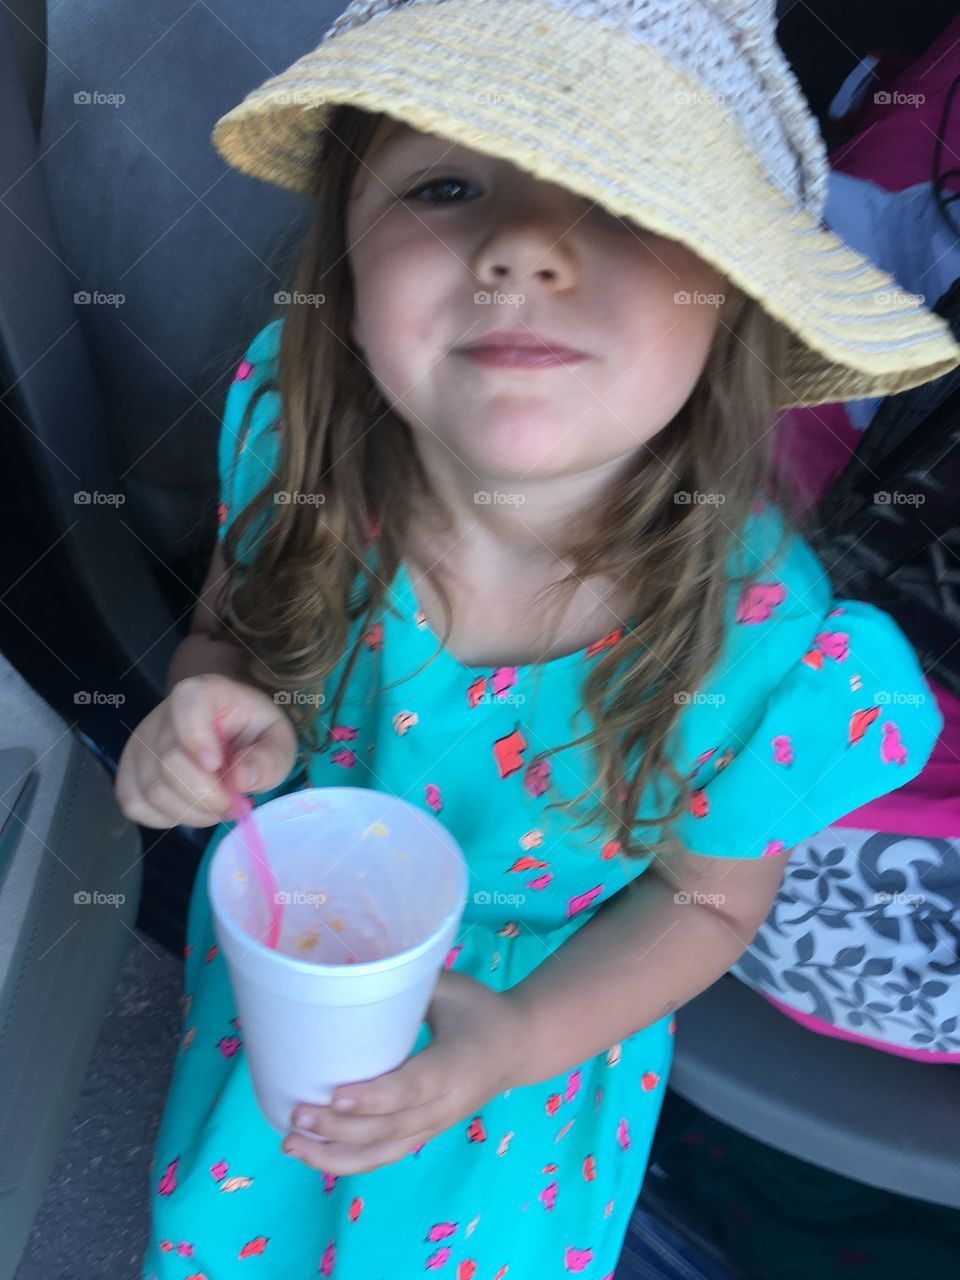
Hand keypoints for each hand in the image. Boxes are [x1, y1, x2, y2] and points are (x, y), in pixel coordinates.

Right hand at [114, 673, 297, 828]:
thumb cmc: (252, 732)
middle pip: (169, 763)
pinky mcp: (128, 772)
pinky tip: (191, 808)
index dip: (198, 739)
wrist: (226, 729)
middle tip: (234, 803)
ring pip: (153, 791)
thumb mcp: (277, 739)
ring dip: (192, 812)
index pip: (187, 707)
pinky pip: (137, 805)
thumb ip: (270, 758)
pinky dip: (167, 818)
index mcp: (201, 693)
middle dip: (207, 795)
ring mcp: (139, 744)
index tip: (218, 765)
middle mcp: (162, 715)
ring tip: (218, 806)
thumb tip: (243, 780)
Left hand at [281, 970, 520, 1174]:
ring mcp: (434, 1126)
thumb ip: (409, 982)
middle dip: (340, 1129)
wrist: (519, 1047)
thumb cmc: (479, 1009)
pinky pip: (386, 1156)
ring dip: (336, 1155)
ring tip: (291, 1145)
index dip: (374, 1097)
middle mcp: (445, 1105)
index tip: (335, 1094)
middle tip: (297, 1115)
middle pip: (390, 1129)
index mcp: (455, 1065)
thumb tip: (352, 969)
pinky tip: (314, 1154)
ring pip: (384, 1154)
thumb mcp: (451, 987)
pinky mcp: (424, 1134)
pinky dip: (349, 1161)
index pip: (411, 1088)